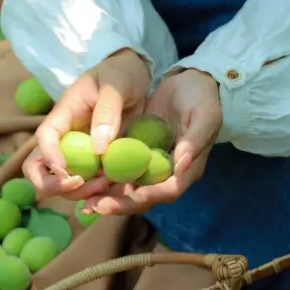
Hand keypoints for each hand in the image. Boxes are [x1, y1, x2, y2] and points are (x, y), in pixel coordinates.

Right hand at [24, 49, 150, 198]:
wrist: (135, 78)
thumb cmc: (120, 75)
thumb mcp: (115, 85)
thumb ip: (107, 112)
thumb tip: (98, 148)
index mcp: (64, 115)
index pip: (45, 137)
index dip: (49, 156)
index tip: (66, 171)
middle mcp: (65, 138)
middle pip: (38, 168)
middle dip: (52, 184)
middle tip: (79, 185)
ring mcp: (78, 153)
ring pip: (62, 182)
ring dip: (79, 192)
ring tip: (106, 185)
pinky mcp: (95, 163)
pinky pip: (88, 184)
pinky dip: (97, 194)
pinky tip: (114, 190)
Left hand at [83, 69, 221, 215]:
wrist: (190, 83)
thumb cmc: (201, 98)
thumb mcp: (204, 115)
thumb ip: (194, 140)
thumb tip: (180, 165)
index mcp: (188, 169)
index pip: (169, 190)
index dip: (150, 195)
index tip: (131, 195)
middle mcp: (169, 174)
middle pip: (145, 197)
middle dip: (122, 203)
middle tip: (97, 206)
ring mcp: (151, 166)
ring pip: (129, 189)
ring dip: (109, 197)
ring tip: (86, 204)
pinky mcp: (136, 156)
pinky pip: (120, 172)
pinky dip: (104, 179)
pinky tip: (86, 181)